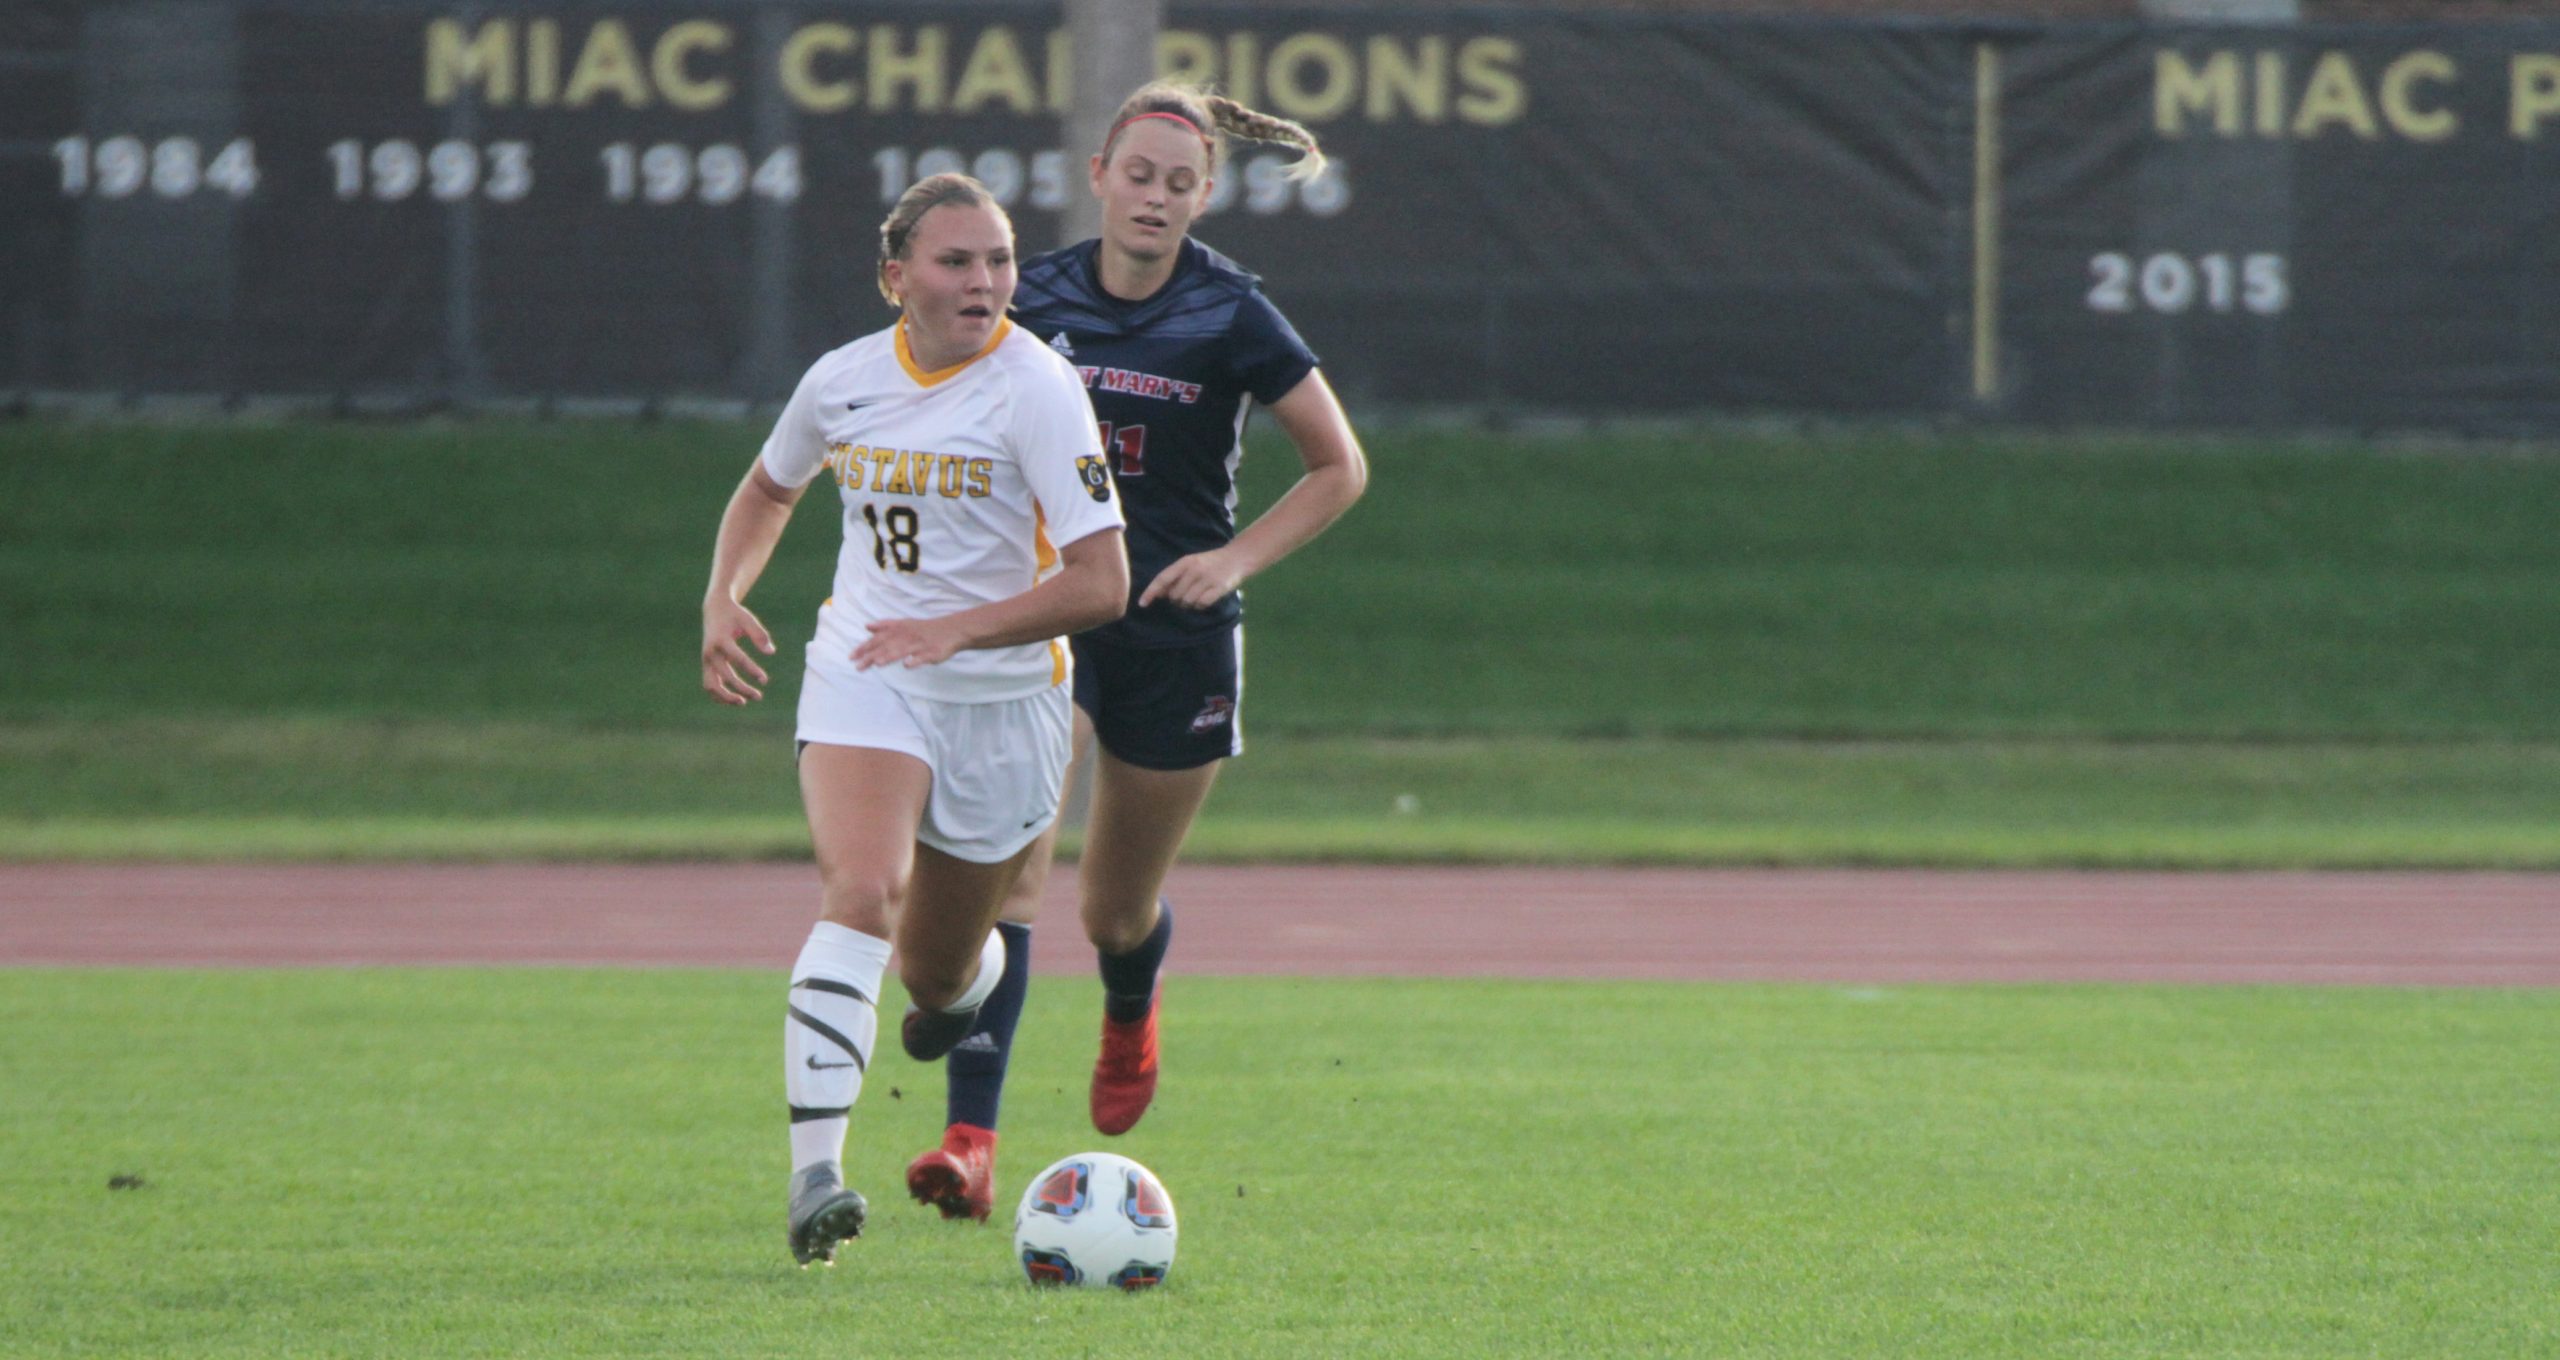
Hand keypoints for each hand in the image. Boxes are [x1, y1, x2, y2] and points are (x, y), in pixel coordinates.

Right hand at [702, 597, 774, 704]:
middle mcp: (710, 652)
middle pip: (725, 677)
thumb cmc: (734, 614)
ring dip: (726, 697)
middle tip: (759, 696)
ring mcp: (706, 660)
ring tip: (744, 702)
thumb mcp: (748, 620)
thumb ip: (759, 635)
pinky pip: (709, 685)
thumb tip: (771, 652)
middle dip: (742, 688)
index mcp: (721, 640)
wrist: (714, 609)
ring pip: (711, 686)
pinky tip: (735, 699)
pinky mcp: (706, 665)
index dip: (752, 671)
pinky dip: (719, 695)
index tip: (764, 680)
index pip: (738, 659)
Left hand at [852, 616, 968, 670]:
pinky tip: (908, 665)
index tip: (851, 657)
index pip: (878, 639)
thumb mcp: (904, 624)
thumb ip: (884, 626)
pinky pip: (923, 657)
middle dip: (872, 655)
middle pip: (887, 646)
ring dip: (890, 656)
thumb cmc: (924, 629)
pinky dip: (915, 660)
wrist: (951, 629)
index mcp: (899, 630)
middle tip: (858, 666)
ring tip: (878, 663)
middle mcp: (907, 636)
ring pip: (903, 650)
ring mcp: (920, 645)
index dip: (864, 647)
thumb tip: (867, 626)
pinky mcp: (932, 652)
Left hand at [1137, 548, 1245, 610]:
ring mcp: (1207, 578)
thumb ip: (1176, 576)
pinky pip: (1202, 604)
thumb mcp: (1191, 563)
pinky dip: (1201, 605)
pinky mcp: (1219, 588)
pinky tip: (1207, 597)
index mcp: (1185, 562)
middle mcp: (1195, 569)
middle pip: (1175, 595)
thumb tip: (1159, 594)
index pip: (1163, 578)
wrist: (1237, 557)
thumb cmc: (1210, 562)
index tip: (1142, 604)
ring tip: (1200, 593)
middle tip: (1189, 592)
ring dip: (1190, 603)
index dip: (1151, 592)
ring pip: (1187, 602)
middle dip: (1178, 599)